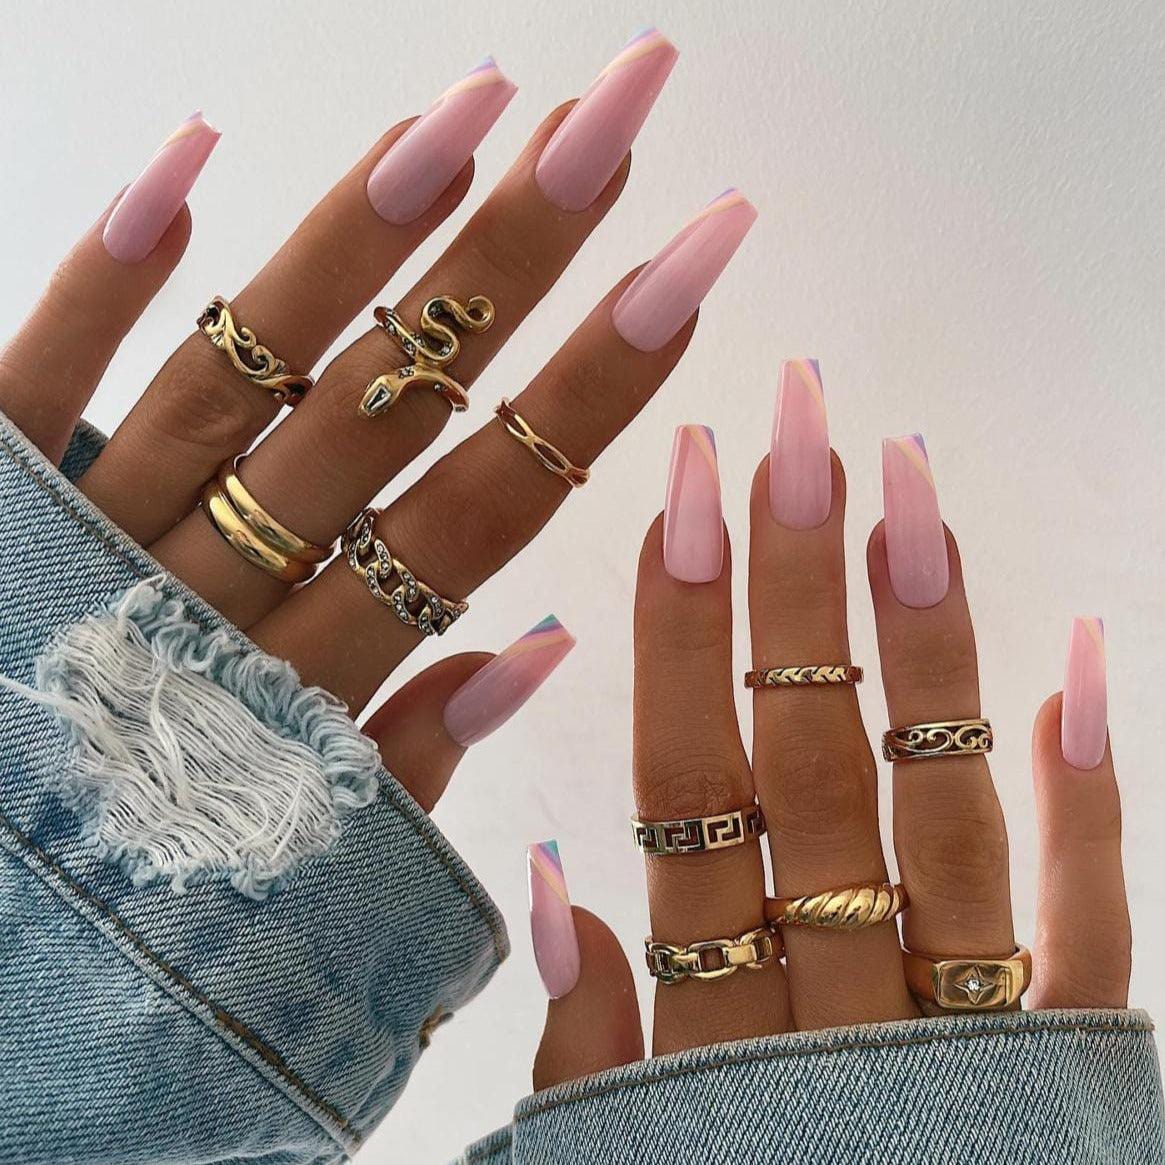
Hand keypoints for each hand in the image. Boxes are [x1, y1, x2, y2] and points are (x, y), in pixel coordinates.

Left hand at [0, 34, 759, 806]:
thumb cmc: (144, 882)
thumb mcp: (302, 856)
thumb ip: (410, 758)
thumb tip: (548, 647)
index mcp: (310, 684)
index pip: (481, 516)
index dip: (592, 392)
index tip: (689, 272)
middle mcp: (223, 593)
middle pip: (391, 410)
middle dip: (514, 261)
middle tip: (615, 117)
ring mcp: (98, 535)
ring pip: (250, 373)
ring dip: (358, 239)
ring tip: (468, 105)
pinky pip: (43, 378)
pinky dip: (109, 276)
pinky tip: (192, 152)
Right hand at [528, 362, 1129, 1084]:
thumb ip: (586, 1037)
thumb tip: (546, 870)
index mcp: (713, 1027)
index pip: (686, 784)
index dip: (680, 631)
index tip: (684, 490)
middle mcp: (840, 1004)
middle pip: (805, 756)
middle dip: (790, 580)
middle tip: (793, 421)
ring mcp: (968, 1032)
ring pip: (934, 804)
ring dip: (923, 639)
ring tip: (911, 482)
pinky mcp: (1074, 1072)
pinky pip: (1088, 928)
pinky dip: (1083, 798)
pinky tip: (1080, 663)